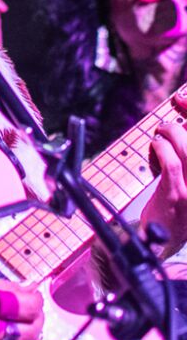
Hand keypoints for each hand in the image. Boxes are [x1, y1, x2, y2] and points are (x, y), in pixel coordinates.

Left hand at [141, 119, 186, 258]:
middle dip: (184, 122)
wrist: (165, 239)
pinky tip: (156, 146)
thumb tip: (182, 125)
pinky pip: (172, 164)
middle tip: (168, 122)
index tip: (182, 99)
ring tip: (161, 132)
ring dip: (171, 134)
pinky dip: (162, 149)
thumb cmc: (178, 205)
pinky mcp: (179, 195)